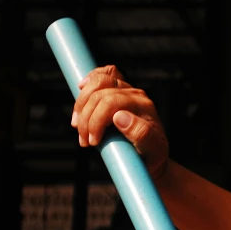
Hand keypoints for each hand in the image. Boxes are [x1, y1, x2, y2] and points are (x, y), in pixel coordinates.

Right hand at [72, 65, 169, 179]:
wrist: (152, 155)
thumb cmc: (153, 154)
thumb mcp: (152, 150)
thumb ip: (141, 134)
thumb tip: (119, 116)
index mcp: (143, 105)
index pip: (110, 102)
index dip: (95, 120)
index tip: (92, 142)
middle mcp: (135, 94)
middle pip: (100, 93)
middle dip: (86, 117)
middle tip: (84, 140)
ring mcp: (126, 90)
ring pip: (97, 82)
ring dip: (81, 105)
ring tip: (77, 126)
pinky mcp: (118, 90)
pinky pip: (104, 74)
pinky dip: (90, 80)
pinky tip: (81, 88)